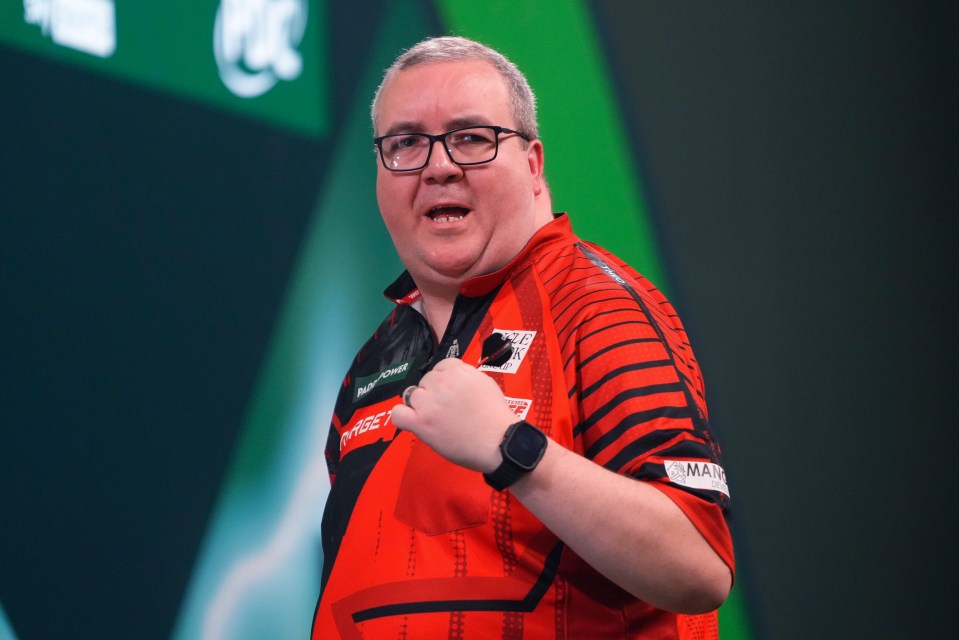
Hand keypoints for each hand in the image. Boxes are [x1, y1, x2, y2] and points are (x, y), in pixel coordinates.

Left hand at [391, 357, 515, 472]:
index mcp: (457, 371)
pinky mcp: (421, 422)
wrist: (498, 443)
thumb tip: (450, 376)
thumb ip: (465, 375)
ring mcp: (428, 403)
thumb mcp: (485, 382)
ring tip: (437, 418)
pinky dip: (403, 415)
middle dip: (434, 393)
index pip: (441, 366)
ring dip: (422, 405)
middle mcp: (441, 383)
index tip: (452, 394)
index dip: (445, 381)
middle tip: (448, 409)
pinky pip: (398, 413)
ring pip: (412, 395)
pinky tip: (414, 420)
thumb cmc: (495, 416)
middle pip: (426, 380)